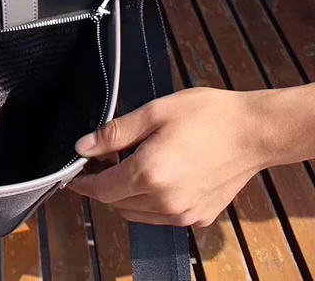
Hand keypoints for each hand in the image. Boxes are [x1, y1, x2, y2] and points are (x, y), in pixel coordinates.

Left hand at [68, 87, 275, 227]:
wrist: (255, 131)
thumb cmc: (209, 116)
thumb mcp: (154, 112)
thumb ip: (114, 133)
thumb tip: (83, 147)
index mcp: (150, 174)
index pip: (100, 190)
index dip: (83, 183)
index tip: (75, 175)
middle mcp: (164, 201)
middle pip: (115, 203)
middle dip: (104, 184)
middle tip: (104, 160)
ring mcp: (183, 214)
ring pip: (135, 213)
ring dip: (125, 196)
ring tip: (131, 166)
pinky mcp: (198, 217)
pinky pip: (159, 217)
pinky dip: (149, 203)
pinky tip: (158, 178)